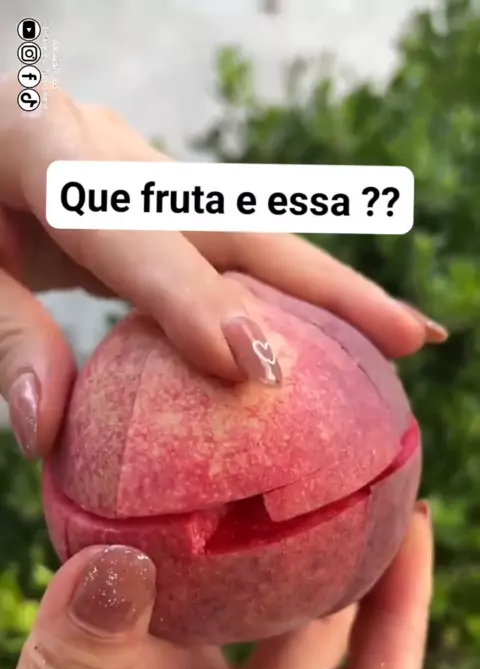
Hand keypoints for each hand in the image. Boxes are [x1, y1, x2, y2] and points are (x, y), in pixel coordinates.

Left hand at [0, 77, 445, 459]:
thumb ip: (3, 334)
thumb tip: (44, 432)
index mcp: (44, 145)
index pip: (133, 228)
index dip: (192, 298)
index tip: (249, 366)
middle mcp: (111, 149)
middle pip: (235, 219)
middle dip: (327, 285)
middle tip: (407, 339)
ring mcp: (136, 167)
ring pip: (246, 232)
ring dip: (324, 288)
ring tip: (394, 338)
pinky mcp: (147, 195)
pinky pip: (222, 246)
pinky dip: (275, 291)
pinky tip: (311, 331)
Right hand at [0, 505, 431, 668]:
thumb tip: (118, 565)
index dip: (406, 618)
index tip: (411, 529)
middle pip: (336, 646)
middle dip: (368, 568)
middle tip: (371, 477)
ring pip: (266, 616)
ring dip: (289, 553)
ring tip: (303, 473)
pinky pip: (194, 600)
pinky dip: (202, 550)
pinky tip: (199, 497)